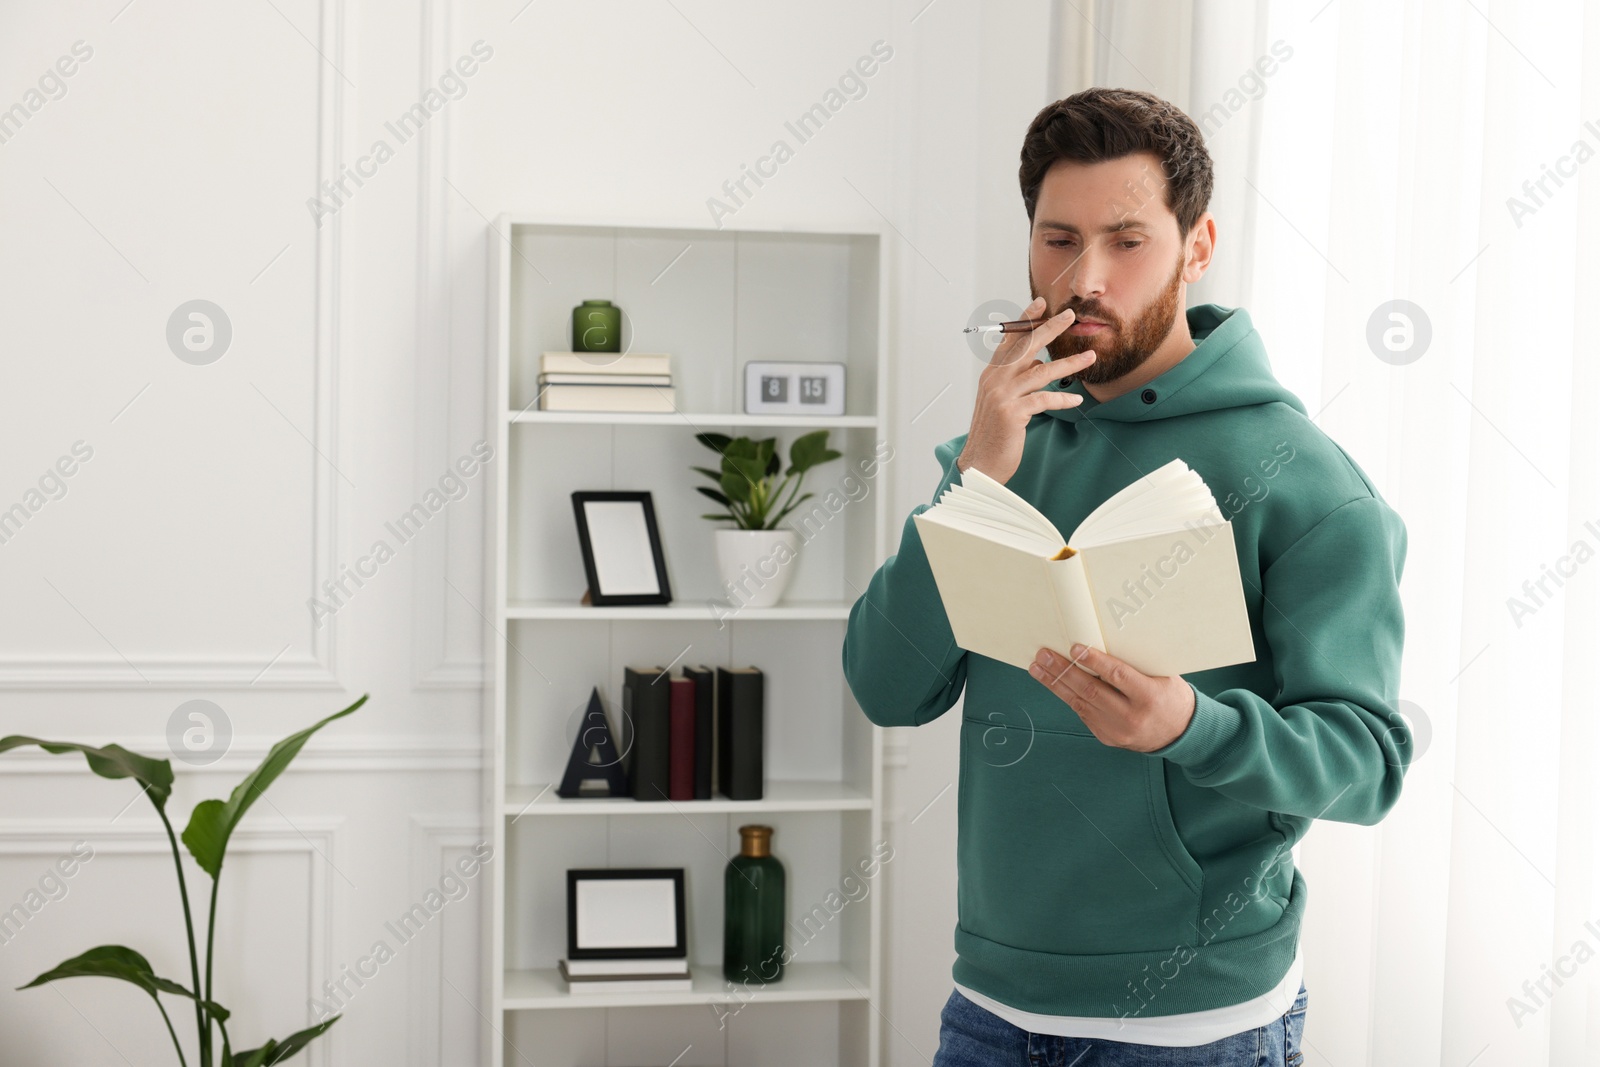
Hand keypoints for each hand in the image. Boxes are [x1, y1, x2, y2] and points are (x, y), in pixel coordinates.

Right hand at [956, 296, 1096, 484]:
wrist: (980, 464)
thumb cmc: (994, 434)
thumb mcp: (1001, 401)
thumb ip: (1016, 380)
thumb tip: (1040, 363)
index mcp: (991, 375)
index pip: (1009, 341)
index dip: (1024, 321)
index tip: (1040, 304)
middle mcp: (995, 381)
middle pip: (1026, 347)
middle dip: (1049, 328)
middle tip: (1069, 316)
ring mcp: (1003, 395)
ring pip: (1041, 371)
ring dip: (1069, 363)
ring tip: (1090, 357)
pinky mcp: (1013, 413)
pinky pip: (1044, 400)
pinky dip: (1062, 399)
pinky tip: (1077, 400)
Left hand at [1027, 643, 1195, 752]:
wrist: (1180, 733)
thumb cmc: (1171, 697)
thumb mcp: (1162, 677)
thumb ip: (1135, 665)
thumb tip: (1100, 642)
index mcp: (1148, 697)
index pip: (1117, 676)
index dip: (1095, 661)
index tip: (1075, 647)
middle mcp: (1131, 717)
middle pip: (1091, 690)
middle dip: (1063, 671)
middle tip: (1044, 655)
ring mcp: (1116, 730)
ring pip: (1080, 703)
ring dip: (1055, 684)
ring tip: (1038, 668)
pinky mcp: (1106, 737)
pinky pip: (1082, 713)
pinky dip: (1067, 696)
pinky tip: (1053, 683)